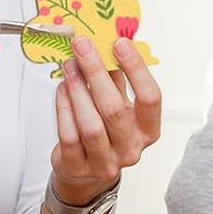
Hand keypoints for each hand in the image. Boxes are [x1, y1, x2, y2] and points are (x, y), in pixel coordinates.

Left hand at [49, 35, 161, 208]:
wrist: (87, 172)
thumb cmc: (106, 132)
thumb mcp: (119, 104)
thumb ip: (117, 78)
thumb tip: (107, 42)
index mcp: (147, 130)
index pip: (150, 98)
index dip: (136, 69)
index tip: (120, 43)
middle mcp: (130, 148)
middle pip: (115, 109)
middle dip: (96, 72)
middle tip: (83, 46)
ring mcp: (105, 162)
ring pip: (91, 124)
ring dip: (77, 89)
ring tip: (69, 65)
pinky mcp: (79, 167)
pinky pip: (69, 136)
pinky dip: (64, 108)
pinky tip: (62, 89)